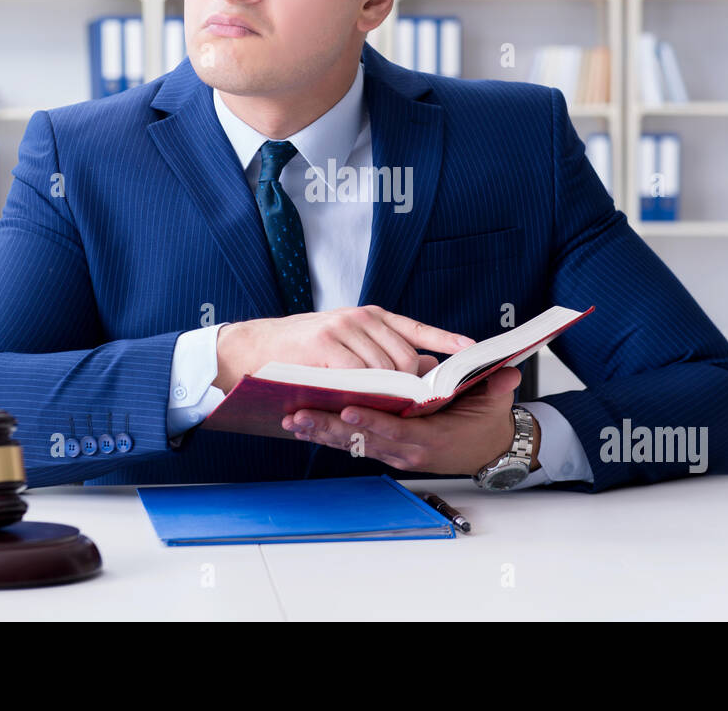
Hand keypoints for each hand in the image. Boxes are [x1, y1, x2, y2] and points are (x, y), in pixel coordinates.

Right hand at [213, 305, 474, 392]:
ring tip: (401, 410)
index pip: (417, 328)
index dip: (446, 340)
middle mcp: (361, 318)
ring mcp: (343, 330)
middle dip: (416, 383)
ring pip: (385, 367)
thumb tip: (422, 367)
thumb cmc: (304, 350)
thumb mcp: (349, 342)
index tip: (473, 351)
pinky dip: (369, 391)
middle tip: (424, 404)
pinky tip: (373, 404)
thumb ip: (383, 352)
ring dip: (395, 392)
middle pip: (405, 355)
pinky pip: (359, 374)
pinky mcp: (326, 346)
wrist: (255, 347)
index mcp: (372, 316)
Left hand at [283, 366, 534, 476]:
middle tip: (300, 415)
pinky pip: (353, 445)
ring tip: (292, 419)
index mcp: (433, 439)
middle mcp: (409, 451)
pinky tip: (303, 426)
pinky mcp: (386, 450)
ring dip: (321, 433)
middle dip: (330, 429)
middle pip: (364, 440)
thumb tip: (507, 373)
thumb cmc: (487, 423)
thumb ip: (495, 388)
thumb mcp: (494, 404)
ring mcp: (395, 453)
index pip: (397, 431)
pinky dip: (328, 436)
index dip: (371, 422)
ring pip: (352, 445)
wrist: (489, 450)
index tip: (347, 410)